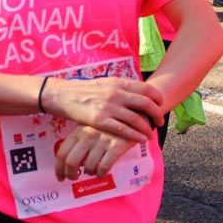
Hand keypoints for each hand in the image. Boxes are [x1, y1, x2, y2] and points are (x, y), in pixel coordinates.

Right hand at [41, 76, 162, 140]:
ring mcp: (108, 107)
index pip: (146, 88)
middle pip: (146, 104)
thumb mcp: (104, 83)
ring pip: (136, 119)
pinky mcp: (100, 120)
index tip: (160, 105)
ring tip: (151, 134)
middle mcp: (115, 93)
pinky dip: (135, 136)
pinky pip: (123, 130)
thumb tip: (136, 93)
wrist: (61, 95)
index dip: (157, 98)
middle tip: (159, 122)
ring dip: (147, 128)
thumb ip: (120, 88)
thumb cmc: (83, 90)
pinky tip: (141, 140)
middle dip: (157, 114)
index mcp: (118, 82)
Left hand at [54, 125, 135, 180]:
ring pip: (89, 167)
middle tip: (74, 178)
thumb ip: (78, 142)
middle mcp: (88, 136)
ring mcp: (102, 141)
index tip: (60, 177)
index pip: (62, 153)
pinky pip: (104, 167)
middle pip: (71, 162)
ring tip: (92, 171)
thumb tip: (69, 163)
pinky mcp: (116, 146)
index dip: (59, 168)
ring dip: (89, 173)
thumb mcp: (88, 128)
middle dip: (70, 175)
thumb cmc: (106, 125)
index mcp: (78, 131)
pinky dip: (101, 174)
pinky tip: (102, 172)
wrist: (131, 115)